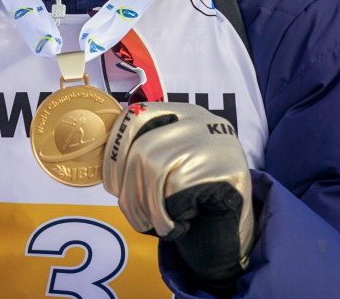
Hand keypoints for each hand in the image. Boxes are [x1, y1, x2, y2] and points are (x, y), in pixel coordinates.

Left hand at [103, 102, 254, 284]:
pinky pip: (175, 189)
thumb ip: (147, 149)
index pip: (135, 116)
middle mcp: (199, 120)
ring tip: (151, 224)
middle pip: (142, 147)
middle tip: (129, 211)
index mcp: (181, 112)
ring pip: (154, 168)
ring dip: (144, 206)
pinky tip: (174, 226)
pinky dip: (165, 215)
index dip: (115, 150)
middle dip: (127, 186)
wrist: (238, 221)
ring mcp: (213, 141)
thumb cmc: (195, 192)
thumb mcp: (173, 160)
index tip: (110, 182)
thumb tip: (101, 159)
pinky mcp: (224, 168)